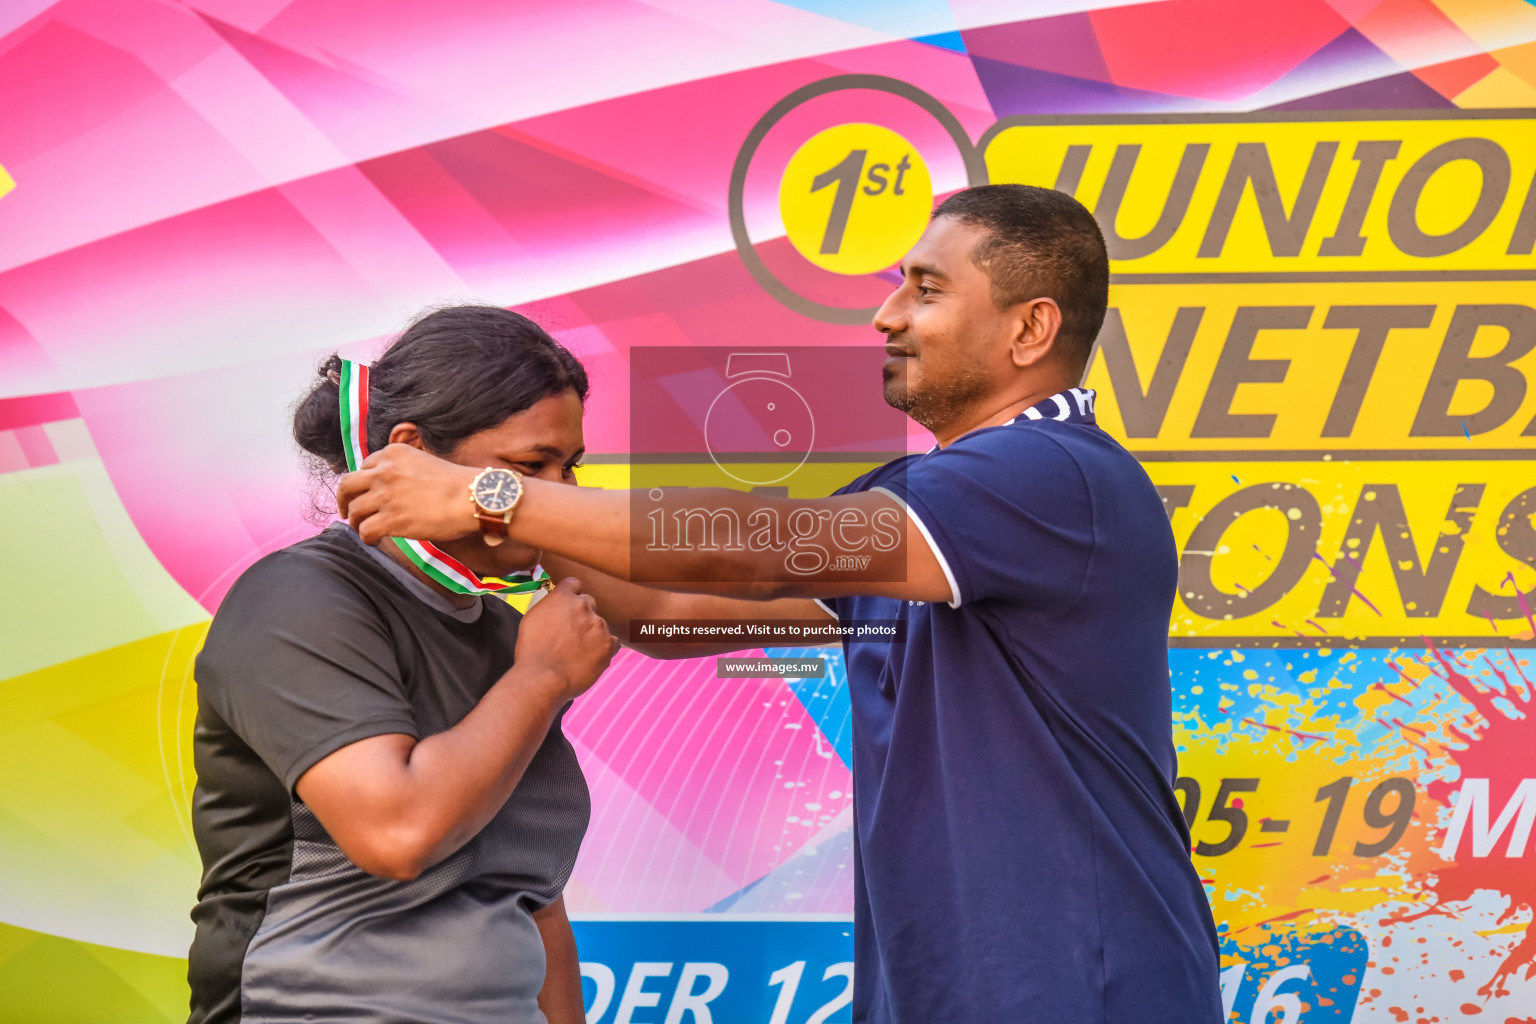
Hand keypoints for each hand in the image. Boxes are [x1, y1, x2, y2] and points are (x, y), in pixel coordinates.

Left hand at [337, 443, 478, 544]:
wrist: (473, 498)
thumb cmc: (456, 484)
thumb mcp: (424, 462)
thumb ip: (402, 470)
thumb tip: (391, 489)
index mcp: (393, 454)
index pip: (364, 467)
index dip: (363, 484)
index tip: (365, 494)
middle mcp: (384, 471)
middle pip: (347, 486)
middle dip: (343, 500)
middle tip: (346, 511)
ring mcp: (385, 495)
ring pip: (354, 510)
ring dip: (357, 522)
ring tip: (366, 528)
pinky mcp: (390, 519)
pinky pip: (365, 530)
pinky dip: (367, 538)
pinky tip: (376, 541)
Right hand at [514, 578, 618, 701]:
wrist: (542, 676)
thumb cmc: (531, 651)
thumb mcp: (533, 618)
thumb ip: (550, 606)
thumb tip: (558, 606)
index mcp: (563, 597)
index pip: (574, 584)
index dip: (572, 596)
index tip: (569, 606)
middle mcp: (583, 606)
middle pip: (589, 604)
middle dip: (582, 616)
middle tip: (571, 634)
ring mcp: (598, 625)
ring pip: (600, 625)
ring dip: (593, 634)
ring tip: (577, 652)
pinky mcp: (608, 644)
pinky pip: (613, 643)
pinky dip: (604, 649)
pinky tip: (590, 658)